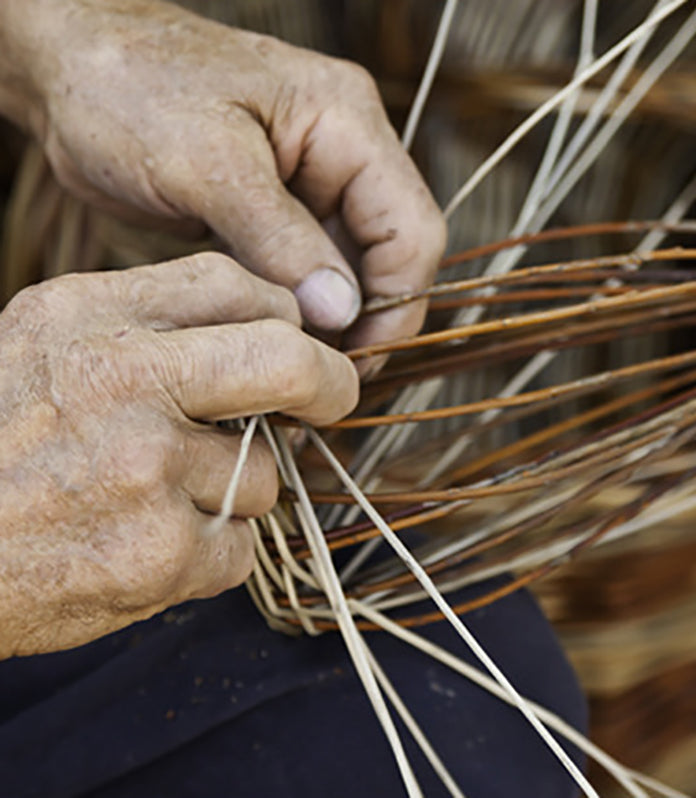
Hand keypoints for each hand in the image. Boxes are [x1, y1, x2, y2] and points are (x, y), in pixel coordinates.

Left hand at [0, 0, 445, 357]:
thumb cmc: (130, 89)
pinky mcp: (278, 212)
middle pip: (389, 255)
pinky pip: (306, 270)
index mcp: (347, 124)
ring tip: (295, 365)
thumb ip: (279, 239)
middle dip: (364, 320)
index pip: (412, 229)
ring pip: (348, 270)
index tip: (355, 359)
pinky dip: (296, 309)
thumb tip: (341, 312)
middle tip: (324, 376)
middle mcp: (343, 154)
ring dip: (329, 321)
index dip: (397, 302)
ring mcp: (311, 185)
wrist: (70, 68)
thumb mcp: (207, 163)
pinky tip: (274, 340)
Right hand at [0, 253, 357, 657]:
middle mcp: (124, 385)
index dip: (281, 316)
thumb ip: (147, 321)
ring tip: (158, 501)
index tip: (294, 344)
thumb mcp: (44, 341)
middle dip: (329, 383)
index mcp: (89, 319)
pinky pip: (240, 546)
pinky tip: (148, 547)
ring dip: (233, 491)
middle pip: (290, 363)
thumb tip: (269, 321)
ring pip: (265, 476)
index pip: (234, 285)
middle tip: (331, 399)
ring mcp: (147, 474)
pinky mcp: (162, 555)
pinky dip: (211, 552)